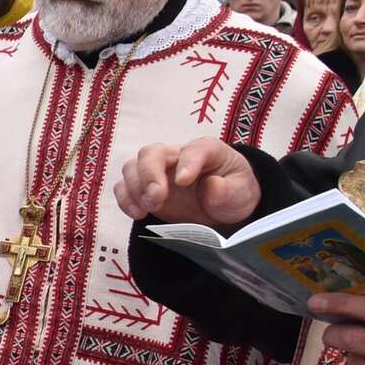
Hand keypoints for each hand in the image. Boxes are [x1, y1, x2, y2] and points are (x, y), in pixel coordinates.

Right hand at [114, 138, 260, 229]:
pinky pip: (123, 187)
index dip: (187, 162)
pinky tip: (138, 214)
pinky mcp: (145, 190)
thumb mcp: (241, 192)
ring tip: (149, 209)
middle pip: (151, 153)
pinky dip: (124, 200)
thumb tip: (212, 185)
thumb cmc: (233, 193)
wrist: (222, 209)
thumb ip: (228, 189)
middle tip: (158, 199)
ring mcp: (158, 172)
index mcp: (206, 151)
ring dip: (135, 188)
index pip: (194, 149)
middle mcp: (176, 156)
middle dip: (149, 175)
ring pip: (132, 167)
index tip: (184, 181)